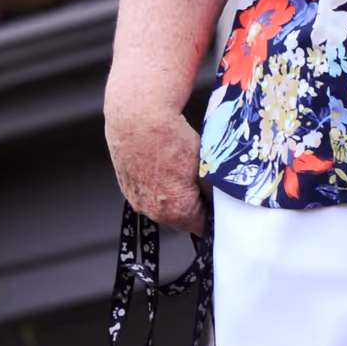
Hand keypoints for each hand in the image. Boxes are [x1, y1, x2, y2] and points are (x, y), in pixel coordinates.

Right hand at [104, 103, 206, 233]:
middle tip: (200, 182)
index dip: (212, 215)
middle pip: (181, 219)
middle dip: (193, 205)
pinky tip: (164, 166)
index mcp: (177, 211)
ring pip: (163, 206)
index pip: (203, 227)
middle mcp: (153, 211)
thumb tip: (220, 199)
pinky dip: (158, 185)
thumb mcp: (206, 165)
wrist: (137, 118)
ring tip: (180, 170)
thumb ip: (214, 190)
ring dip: (174, 195)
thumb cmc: (170, 138)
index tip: (217, 204)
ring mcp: (137, 200)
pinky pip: (148, 194)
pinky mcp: (126, 187)